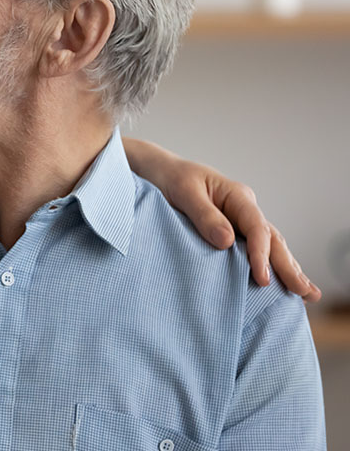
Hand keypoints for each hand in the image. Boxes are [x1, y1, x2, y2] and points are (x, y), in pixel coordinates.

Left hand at [125, 138, 320, 302]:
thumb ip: (204, 215)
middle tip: (307, 293)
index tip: (262, 278)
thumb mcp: (184, 192)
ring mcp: (239, 221)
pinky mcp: (231, 232)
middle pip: (273, 240)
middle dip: (289, 267)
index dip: (261, 254)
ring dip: (287, 269)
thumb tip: (227, 242)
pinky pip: (254, 250)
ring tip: (308, 294)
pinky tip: (280, 283)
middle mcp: (243, 209)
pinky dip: (269, 266)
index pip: (257, 228)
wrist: (157, 171)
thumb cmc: (169, 178)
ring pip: (269, 246)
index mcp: (237, 196)